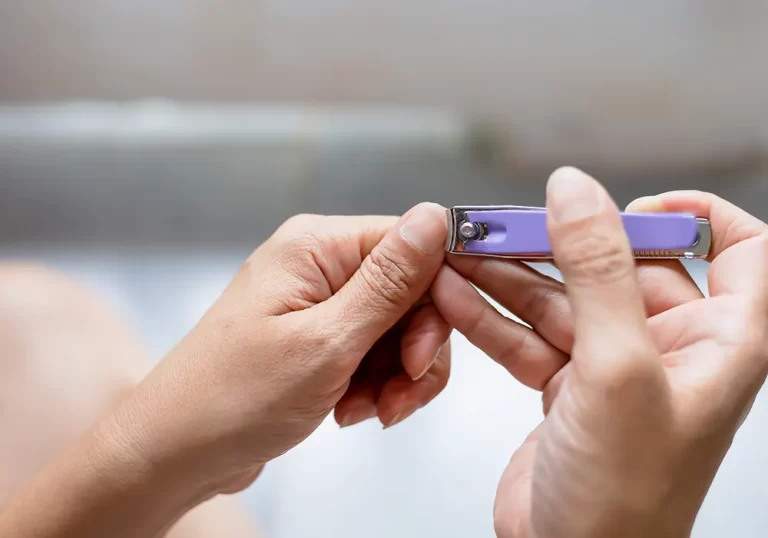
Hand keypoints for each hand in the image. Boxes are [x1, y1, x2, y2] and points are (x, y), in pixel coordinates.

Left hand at [101, 204, 452, 495]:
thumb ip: (388, 282)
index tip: (424, 353)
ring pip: (397, 328)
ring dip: (395, 376)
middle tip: (397, 395)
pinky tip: (350, 410)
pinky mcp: (316, 336)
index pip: (412, 244)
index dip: (436, 297)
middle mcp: (318, 264)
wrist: (176, 451)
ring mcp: (316, 302)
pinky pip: (372, 351)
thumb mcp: (327, 342)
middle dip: (414, 350)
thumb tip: (436, 217)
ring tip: (366, 410)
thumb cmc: (236, 397)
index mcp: (317, 246)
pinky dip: (374, 385)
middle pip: (410, 292)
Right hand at [432, 167, 767, 536]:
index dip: (693, 215)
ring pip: (561, 298)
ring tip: (462, 255)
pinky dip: (490, 316)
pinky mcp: (565, 388)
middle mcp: (669, 349)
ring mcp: (612, 368)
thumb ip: (598, 273)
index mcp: (719, 341)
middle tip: (505, 227)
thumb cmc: (624, 499)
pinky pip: (527, 334)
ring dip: (509, 277)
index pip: (737, 250)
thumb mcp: (617, 370)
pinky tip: (456, 295)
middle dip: (558, 243)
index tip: (632, 203)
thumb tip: (578, 194)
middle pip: (619, 266)